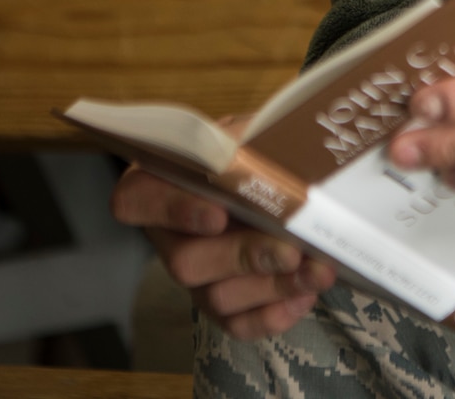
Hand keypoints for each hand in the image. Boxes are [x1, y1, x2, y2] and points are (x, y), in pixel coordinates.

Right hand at [110, 119, 336, 340]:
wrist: (277, 177)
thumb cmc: (253, 148)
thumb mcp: (247, 131)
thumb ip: (249, 140)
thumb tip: (277, 151)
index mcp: (159, 183)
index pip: (137, 201)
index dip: (173, 211)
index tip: (217, 215)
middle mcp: (168, 235)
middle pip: (185, 261)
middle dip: (243, 257)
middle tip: (290, 251)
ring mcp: (194, 275)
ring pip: (215, 298)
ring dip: (271, 288)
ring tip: (317, 272)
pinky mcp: (222, 304)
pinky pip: (236, 324)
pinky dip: (272, 315)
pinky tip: (303, 296)